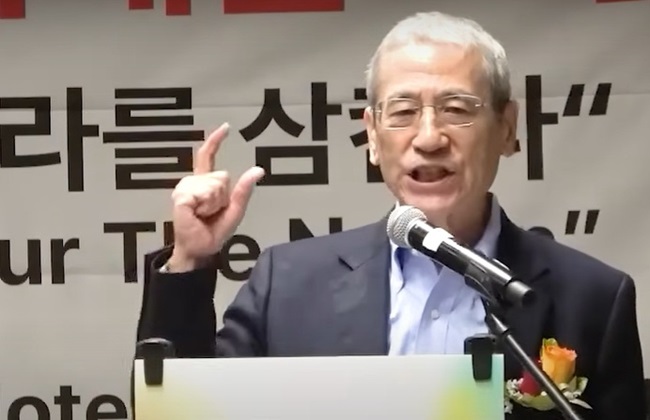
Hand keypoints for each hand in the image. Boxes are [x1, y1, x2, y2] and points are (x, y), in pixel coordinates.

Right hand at [167, 123, 264, 271]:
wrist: (199, 249)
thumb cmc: (213, 232)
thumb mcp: (235, 210)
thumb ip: (244, 190)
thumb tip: (259, 169)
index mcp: (205, 183)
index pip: (209, 156)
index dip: (216, 141)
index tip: (226, 127)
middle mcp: (193, 182)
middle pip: (221, 176)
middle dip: (222, 196)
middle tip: (211, 212)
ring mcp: (185, 188)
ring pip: (214, 184)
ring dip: (214, 202)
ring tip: (203, 214)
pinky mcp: (180, 197)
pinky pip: (204, 193)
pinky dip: (206, 206)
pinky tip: (197, 214)